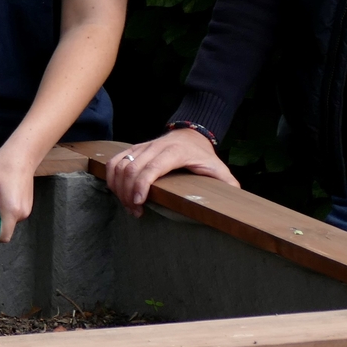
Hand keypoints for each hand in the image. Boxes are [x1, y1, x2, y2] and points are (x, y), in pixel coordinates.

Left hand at [0, 139, 39, 242]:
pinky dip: (5, 208)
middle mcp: (22, 213)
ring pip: (7, 220)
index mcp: (11, 210)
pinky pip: (12, 214)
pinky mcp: (27, 205)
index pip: (2, 236)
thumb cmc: (4, 167)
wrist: (22, 155)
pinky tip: (3, 193)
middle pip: (3, 228)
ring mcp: (26, 209)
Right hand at [106, 129, 238, 216]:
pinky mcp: (133, 149)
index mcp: (175, 152)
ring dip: (118, 187)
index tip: (139, 203)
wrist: (190, 134)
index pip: (152, 168)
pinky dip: (111, 177)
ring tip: (128, 205)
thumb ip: (227, 183)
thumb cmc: (203, 155)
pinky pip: (114, 161)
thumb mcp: (218, 168)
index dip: (142, 185)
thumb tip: (234, 200)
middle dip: (128, 193)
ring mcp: (142, 147)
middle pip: (131, 168)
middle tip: (135, 211)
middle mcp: (155, 147)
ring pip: (119, 165)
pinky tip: (117, 192)